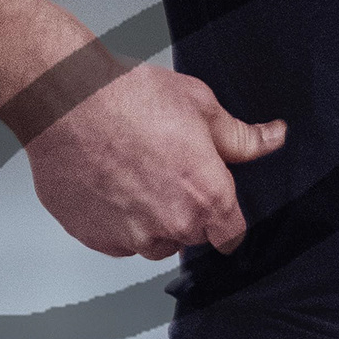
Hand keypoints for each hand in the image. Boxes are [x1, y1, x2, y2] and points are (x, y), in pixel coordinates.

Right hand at [24, 61, 285, 259]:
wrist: (66, 102)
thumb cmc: (129, 98)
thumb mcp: (201, 105)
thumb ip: (240, 136)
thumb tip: (273, 138)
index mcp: (206, 196)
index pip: (231, 236)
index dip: (227, 220)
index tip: (218, 209)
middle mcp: (171, 224)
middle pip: (192, 236)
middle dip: (187, 210)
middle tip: (168, 169)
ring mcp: (130, 236)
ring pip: (154, 241)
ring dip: (152, 219)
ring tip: (136, 173)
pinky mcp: (95, 238)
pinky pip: (118, 240)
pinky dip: (118, 220)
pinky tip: (111, 181)